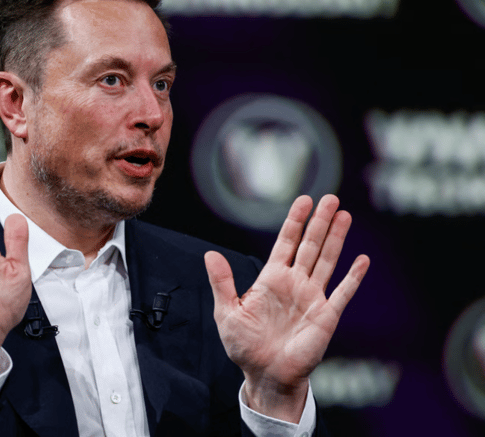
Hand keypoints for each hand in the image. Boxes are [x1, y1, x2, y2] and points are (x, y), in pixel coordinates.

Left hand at [205, 195, 369, 421]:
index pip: (286, 243)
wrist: (265, 375)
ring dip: (336, 239)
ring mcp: (312, 298)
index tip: (303, 200)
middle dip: (319, 222)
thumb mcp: (227, 312)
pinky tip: (362, 260)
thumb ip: (222, 283)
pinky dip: (352, 277)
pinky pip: (342, 293)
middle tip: (330, 197)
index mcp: (271, 279)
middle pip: (310, 246)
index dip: (295, 221)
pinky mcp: (326, 316)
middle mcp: (295, 283)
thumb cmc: (245, 346)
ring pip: (327, 261)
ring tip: (344, 215)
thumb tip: (210, 254)